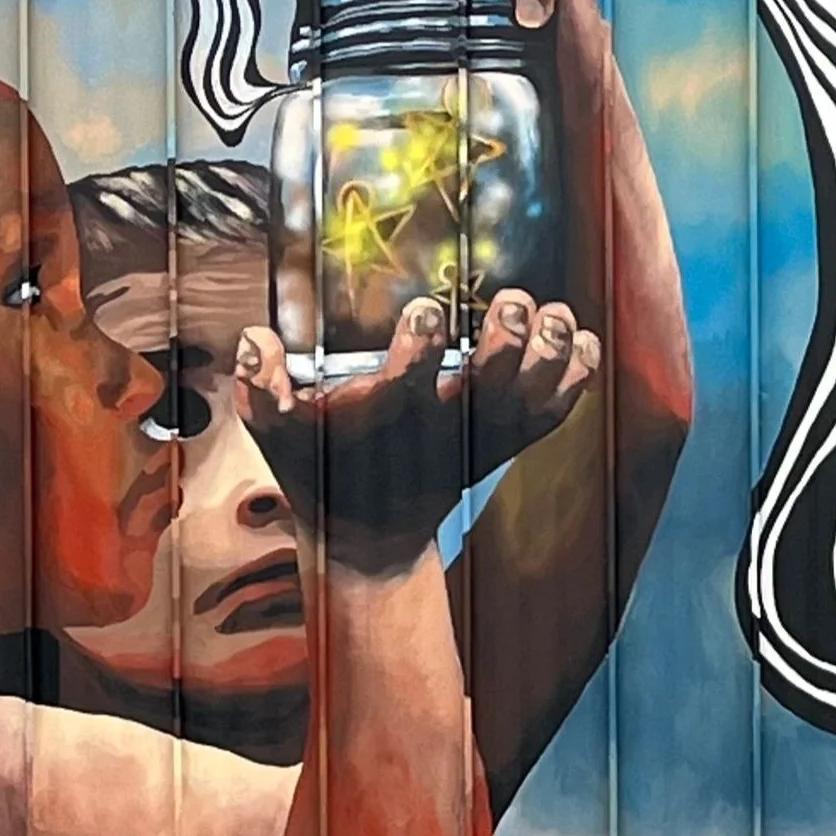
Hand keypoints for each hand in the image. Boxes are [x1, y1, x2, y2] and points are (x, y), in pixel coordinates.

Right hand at [233, 290, 600, 574]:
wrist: (372, 535)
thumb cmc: (321, 467)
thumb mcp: (278, 434)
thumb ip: (261, 389)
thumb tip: (252, 341)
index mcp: (386, 419)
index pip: (404, 384)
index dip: (417, 348)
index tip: (426, 309)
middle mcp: (441, 430)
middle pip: (485, 391)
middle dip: (505, 347)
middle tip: (514, 300)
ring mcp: (480, 439)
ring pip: (526, 403)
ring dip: (550, 361)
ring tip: (559, 315)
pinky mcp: (504, 445)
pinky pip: (548, 419)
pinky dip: (572, 385)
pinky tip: (584, 340)